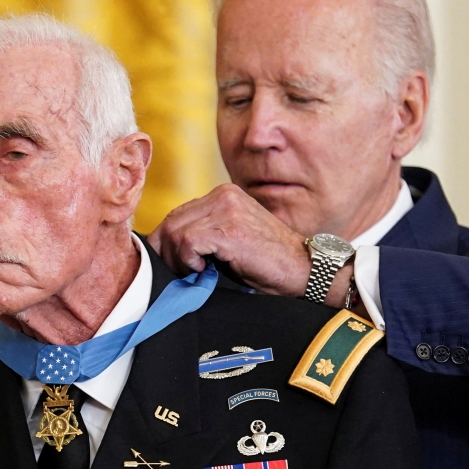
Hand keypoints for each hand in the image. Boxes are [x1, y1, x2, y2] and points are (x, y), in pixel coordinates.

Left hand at [148, 184, 311, 296]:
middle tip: (180, 273)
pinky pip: (188, 241)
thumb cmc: (266, 262)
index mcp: (223, 195)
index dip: (167, 242)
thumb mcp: (229, 241)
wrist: (302, 269)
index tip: (173, 264)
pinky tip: (204, 270)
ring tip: (195, 273)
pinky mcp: (229, 229)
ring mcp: (227, 210)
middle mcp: (223, 196)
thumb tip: (167, 248)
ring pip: (177, 232)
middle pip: (172, 222)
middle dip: (168, 252)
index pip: (177, 214)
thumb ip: (204, 235)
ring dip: (178, 259)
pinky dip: (189, 260)